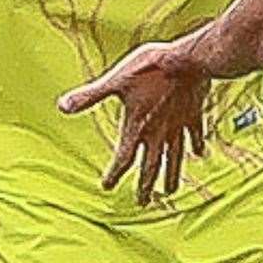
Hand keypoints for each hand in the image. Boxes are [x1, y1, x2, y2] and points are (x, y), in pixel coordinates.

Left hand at [58, 41, 208, 204]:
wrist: (187, 60)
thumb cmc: (150, 68)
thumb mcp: (114, 80)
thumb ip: (89, 96)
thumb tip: (62, 106)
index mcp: (137, 126)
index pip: (123, 158)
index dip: (114, 173)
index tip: (107, 186)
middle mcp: (158, 132)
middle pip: (151, 167)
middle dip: (146, 186)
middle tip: (143, 202)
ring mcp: (178, 126)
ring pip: (174, 158)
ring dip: (171, 175)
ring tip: (171, 191)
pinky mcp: (193, 115)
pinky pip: (195, 136)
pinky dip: (196, 147)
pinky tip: (200, 155)